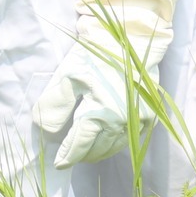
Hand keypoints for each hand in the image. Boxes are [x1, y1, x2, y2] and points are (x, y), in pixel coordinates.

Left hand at [30, 0, 190, 167]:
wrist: (130, 34)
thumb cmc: (94, 52)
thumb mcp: (68, 74)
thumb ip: (54, 104)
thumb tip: (45, 129)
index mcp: (102, 113)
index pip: (80, 144)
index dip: (67, 154)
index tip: (57, 162)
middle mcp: (124, 121)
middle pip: (99, 149)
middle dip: (82, 154)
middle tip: (68, 157)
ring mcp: (141, 119)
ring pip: (117, 146)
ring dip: (99, 151)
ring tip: (84, 152)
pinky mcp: (150, 113)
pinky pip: (133, 137)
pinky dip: (118, 142)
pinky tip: (107, 140)